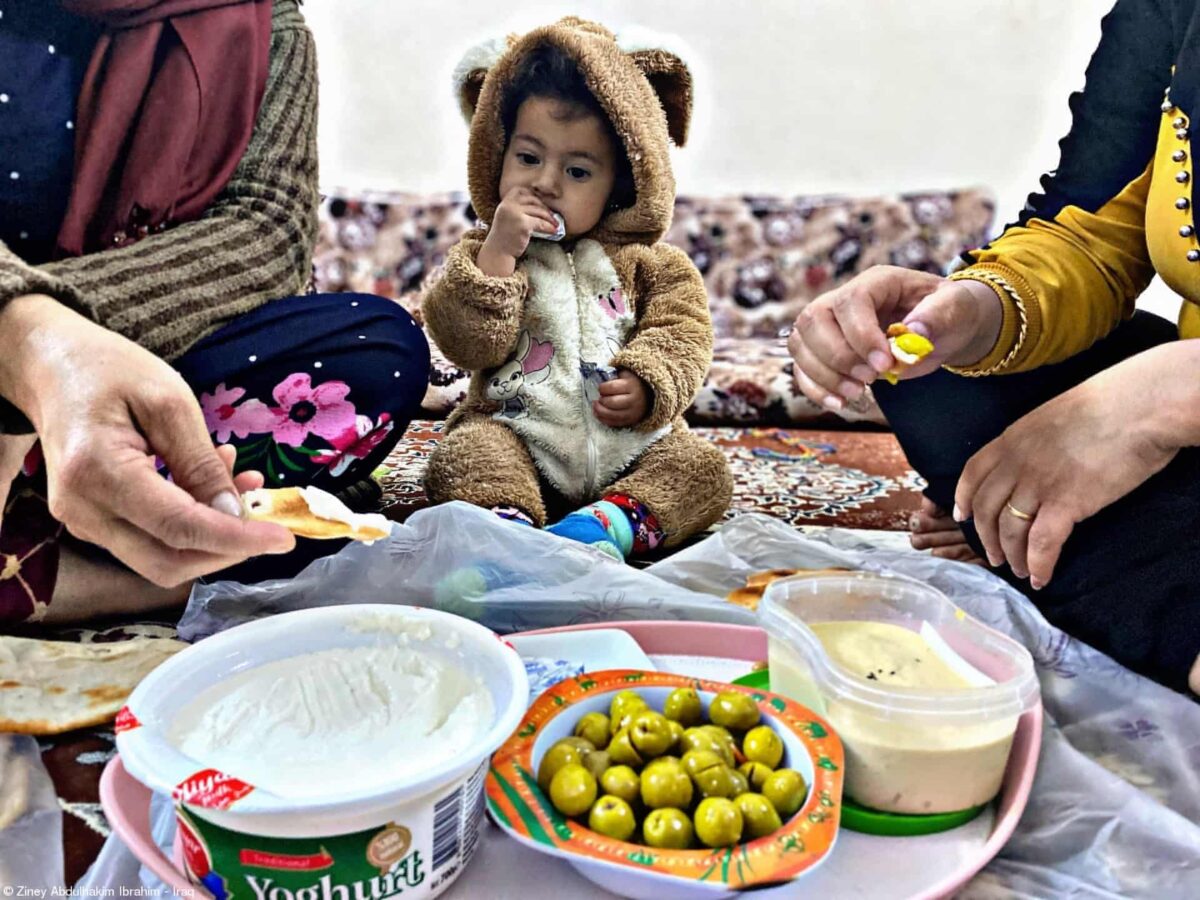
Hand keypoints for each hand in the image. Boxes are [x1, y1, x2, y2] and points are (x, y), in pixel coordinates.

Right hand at [0, 295, 294, 586]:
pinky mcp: (93, 520)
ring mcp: (83, 520)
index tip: (283, 539)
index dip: (236, 539)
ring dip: (212, 535)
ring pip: (160, 557)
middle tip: (267, 520)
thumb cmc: (107, 370)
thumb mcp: (169, 401)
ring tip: (243, 485)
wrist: (52, 367)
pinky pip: (149, 538)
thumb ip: (200, 461)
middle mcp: (83, 509)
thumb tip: (233, 512)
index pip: (178, 528)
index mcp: (97, 472)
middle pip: (167, 561)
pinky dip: (191, 524)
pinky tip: (214, 487)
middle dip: (226, 550)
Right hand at [477, 186, 559, 276]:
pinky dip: (549, 227)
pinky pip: (541, 223)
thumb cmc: (505, 237)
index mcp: (504, 202)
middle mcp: (508, 206)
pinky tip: (554, 231)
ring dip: (550, 218)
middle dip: (545, 208)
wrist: (498, 253)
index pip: (521, 190)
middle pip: (532, 200)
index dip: (533, 195)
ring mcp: (515, 214)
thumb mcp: (507, 217)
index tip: (541, 203)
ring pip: (539, 211)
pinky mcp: (522, 224)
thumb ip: (517, 208)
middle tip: (553, 216)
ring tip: (556, 224)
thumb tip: (540, 205)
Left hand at [593, 369, 649, 427]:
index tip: (600, 388)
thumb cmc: (631, 383)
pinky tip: (598, 414)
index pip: (612, 387)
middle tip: (599, 398)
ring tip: (595, 406)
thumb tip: (598, 381)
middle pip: (612, 402)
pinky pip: (615, 423)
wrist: (647, 395)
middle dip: (601, 401)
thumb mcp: (624, 374)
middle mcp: (634, 399)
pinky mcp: (631, 421)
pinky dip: (604, 419)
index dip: (602, 388)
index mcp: (632, 385)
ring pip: (612, 415)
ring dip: (600, 411)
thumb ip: (612, 376)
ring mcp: (633, 412)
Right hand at [787, 266, 1002, 410]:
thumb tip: (915, 332)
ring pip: (801, 344)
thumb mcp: (957, 307)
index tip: (883, 364)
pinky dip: (816, 389)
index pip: (851, 301)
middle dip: (837, 356)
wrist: (942, 328)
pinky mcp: (823, 350)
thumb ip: (939, 315)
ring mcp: (829, 324)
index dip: (861, 334)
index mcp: (877, 282)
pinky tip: (840, 403)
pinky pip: (802, 367)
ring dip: (823, 375)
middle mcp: (843, 299)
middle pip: (813, 319)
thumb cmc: (949, 313)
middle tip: (869, 379)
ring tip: (857, 393)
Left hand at [956, 344, 1188, 587]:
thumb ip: (1034, 443)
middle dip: (986, 538)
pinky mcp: (1066, 504)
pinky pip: (1041, 544)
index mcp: (1011, 439)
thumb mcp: (1051, 418)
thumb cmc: (1106, 406)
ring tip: (1020, 570)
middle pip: (987, 509)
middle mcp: (1016, 463)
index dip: (964, 498)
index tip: (963, 516)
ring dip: (1013, 556)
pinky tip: (1041, 578)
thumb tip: (1035, 464)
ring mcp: (1038, 485)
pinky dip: (1039, 565)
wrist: (1138, 408)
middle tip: (994, 557)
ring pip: (1010, 531)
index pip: (973, 474)